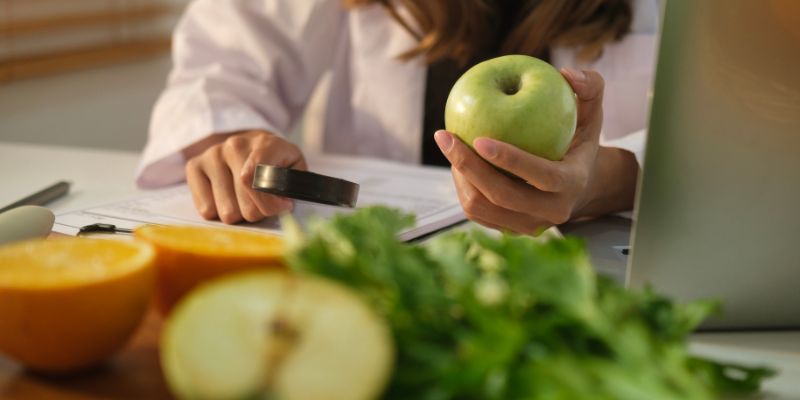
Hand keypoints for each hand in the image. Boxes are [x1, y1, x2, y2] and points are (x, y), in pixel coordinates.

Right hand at [184, 130, 306, 223]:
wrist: (246, 145)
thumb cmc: (274, 162)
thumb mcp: (293, 166)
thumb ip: (295, 182)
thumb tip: (284, 202)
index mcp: (265, 143)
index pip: (260, 179)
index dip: (271, 202)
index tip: (283, 207)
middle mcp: (235, 146)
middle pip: (247, 204)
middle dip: (258, 212)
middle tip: (262, 204)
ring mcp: (212, 155)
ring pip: (227, 212)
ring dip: (239, 214)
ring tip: (243, 200)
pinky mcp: (194, 166)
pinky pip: (206, 209)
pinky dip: (218, 212)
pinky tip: (225, 198)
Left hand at [436, 68, 637, 234]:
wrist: (581, 185)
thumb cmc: (579, 140)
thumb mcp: (592, 112)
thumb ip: (590, 86)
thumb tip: (567, 74)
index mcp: (572, 183)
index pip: (540, 175)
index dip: (509, 159)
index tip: (479, 138)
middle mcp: (551, 211)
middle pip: (501, 196)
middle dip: (468, 166)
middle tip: (445, 137)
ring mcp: (529, 225)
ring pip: (481, 208)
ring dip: (460, 177)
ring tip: (450, 146)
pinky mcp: (510, 230)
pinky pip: (476, 212)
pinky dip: (462, 186)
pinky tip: (456, 161)